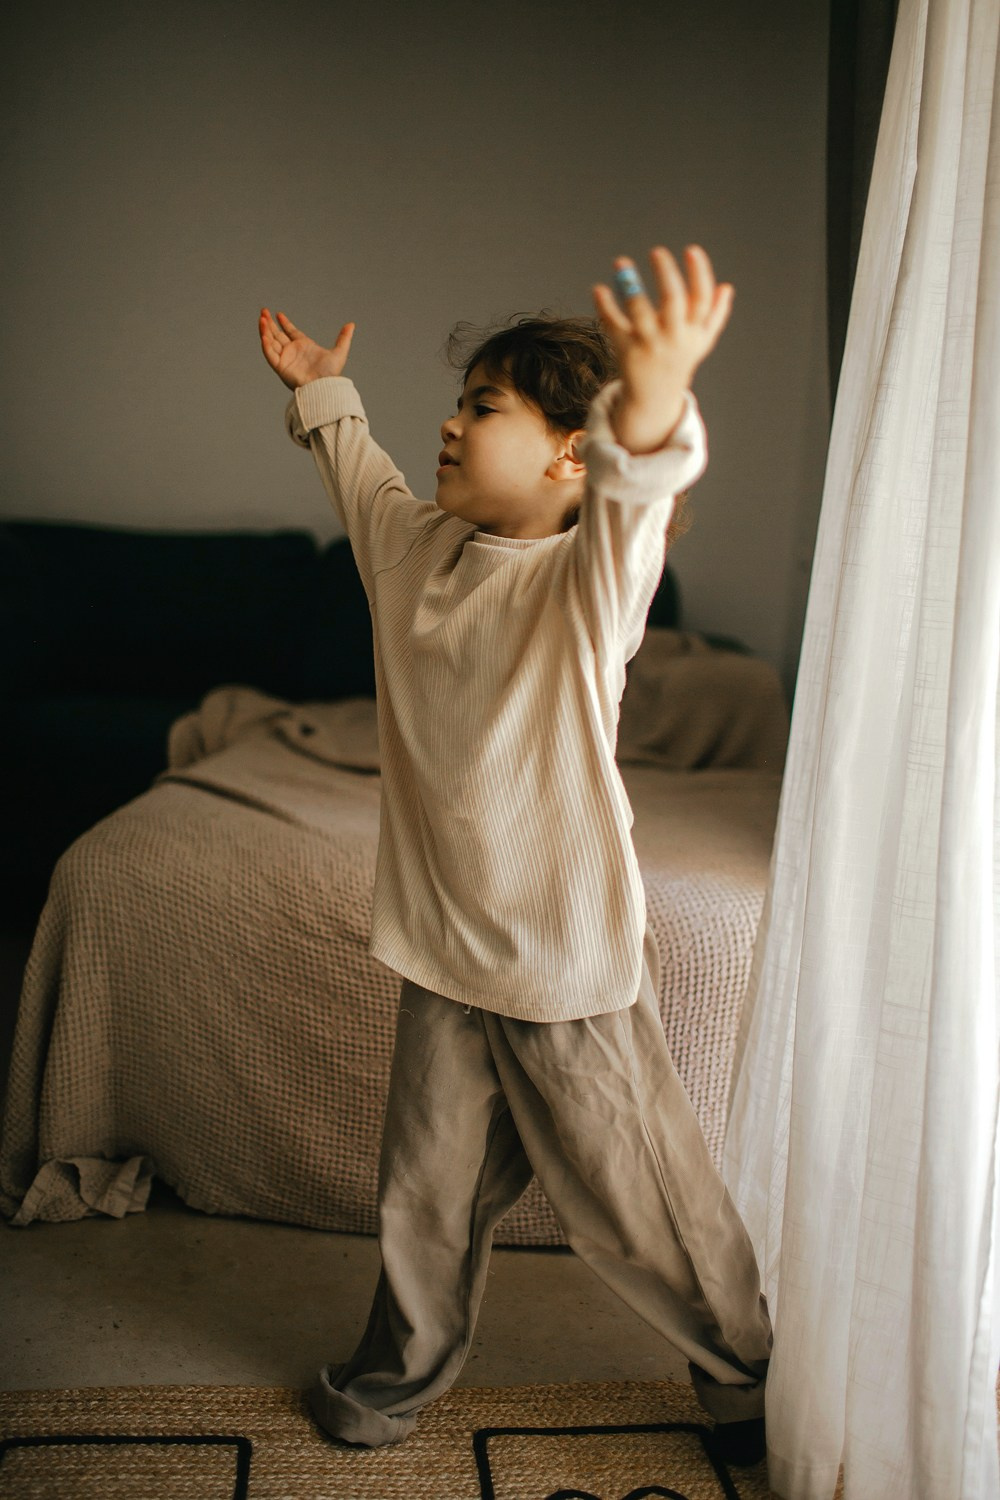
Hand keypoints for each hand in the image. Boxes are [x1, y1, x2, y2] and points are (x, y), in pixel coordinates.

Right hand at [258, 308, 355, 390]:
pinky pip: (270, 354)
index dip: (284, 323)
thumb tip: (352, 324)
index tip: (278, 314)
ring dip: (265, 330)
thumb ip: (344, 338)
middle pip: (277, 335)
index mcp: (304, 347)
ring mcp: (285, 359)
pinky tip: (264, 333)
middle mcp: (292, 352)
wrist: (324, 387)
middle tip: (264, 311)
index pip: (290, 332)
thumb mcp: (339, 352)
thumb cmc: (331, 374)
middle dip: (270, 323)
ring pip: (271, 342)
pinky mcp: (280, 367)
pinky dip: (266, 344)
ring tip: (261, 318)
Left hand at [592, 245, 733, 452]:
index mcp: (694, 331)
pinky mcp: (626, 352)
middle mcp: (673, 338)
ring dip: (629, 285)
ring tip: (621, 263)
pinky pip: (614, 326)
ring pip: (640, 312)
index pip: (702, 299)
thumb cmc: (678, 361)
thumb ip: (714, 316)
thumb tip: (726, 287)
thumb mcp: (700, 342)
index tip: (691, 249)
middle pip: (673, 301)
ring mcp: (649, 345)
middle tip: (657, 251)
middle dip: (666, 273)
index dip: (699, 273)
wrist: (655, 399)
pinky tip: (599, 289)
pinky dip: (605, 307)